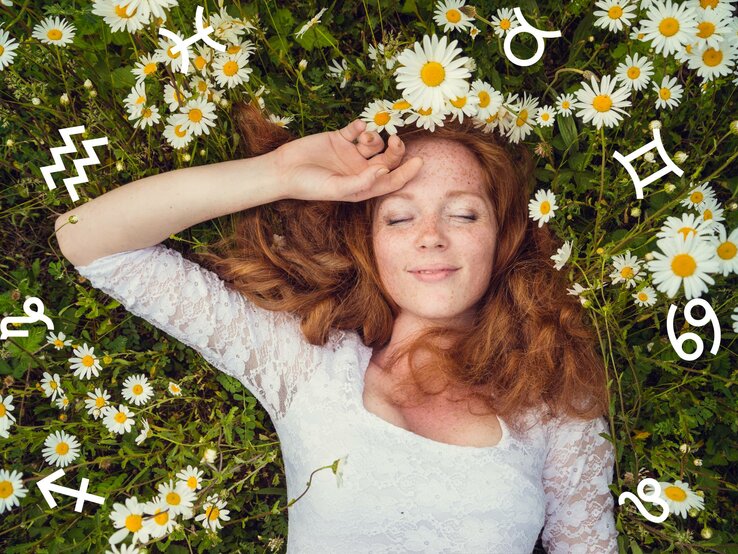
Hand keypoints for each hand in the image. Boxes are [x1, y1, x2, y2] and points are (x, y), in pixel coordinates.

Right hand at [274, 118, 423, 202]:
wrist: (284, 170)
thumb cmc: (310, 185)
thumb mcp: (336, 188)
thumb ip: (361, 182)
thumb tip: (384, 171)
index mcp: (363, 186)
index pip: (392, 180)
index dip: (407, 172)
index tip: (420, 161)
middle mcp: (360, 170)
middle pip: (388, 159)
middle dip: (396, 150)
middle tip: (396, 140)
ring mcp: (351, 153)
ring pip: (375, 142)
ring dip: (375, 138)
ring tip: (364, 138)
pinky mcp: (340, 138)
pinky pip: (357, 129)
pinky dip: (360, 126)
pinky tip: (355, 128)